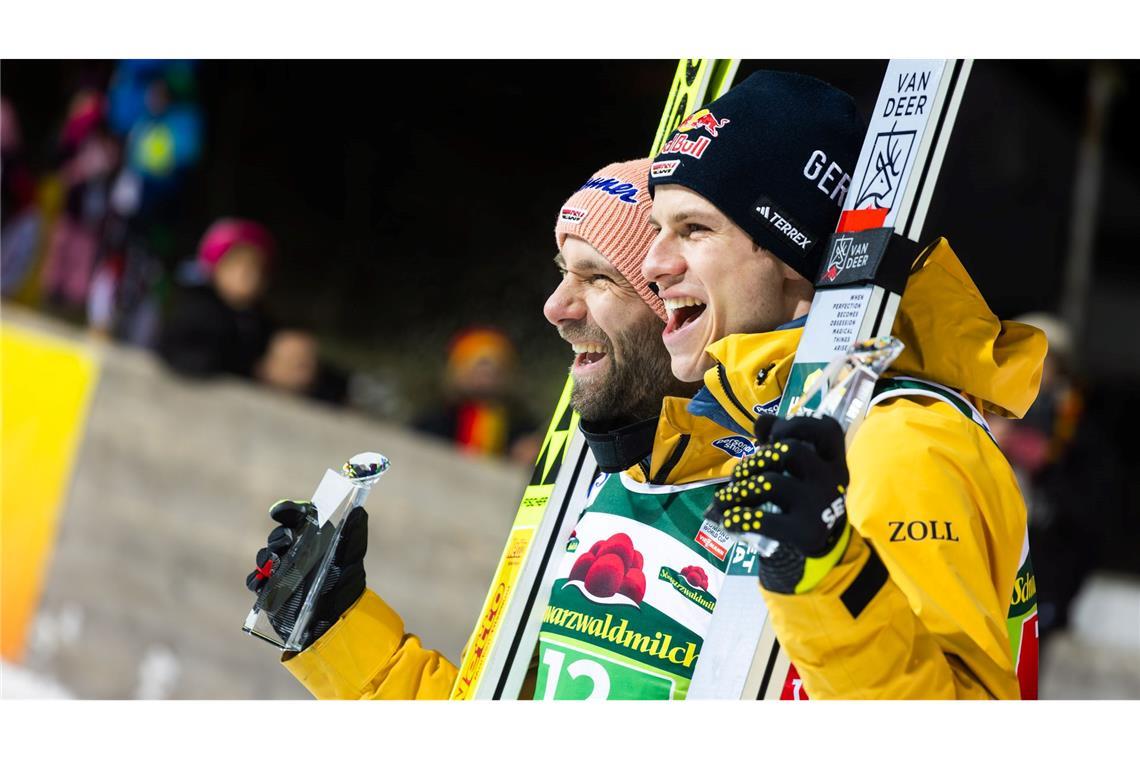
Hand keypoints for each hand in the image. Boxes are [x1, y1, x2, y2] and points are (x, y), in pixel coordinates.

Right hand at [246, 500, 367, 649]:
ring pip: (264, 556)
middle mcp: (295, 551)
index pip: (296, 517)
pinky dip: (256, 579)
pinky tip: (263, 582)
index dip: (288, 511)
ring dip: (266, 557)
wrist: (336, 618)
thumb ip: (354, 533)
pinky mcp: (270, 589)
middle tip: (285, 540)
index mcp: (313, 538)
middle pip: (278, 536)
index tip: (279, 511)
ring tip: (276, 562)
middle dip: (278, 536)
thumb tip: (356, 510)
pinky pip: (255, 580)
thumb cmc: (345, 583)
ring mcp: (281, 570)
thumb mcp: (353, 556)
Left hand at [705, 415, 850, 593]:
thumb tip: (761, 420)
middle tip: (740, 473)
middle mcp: (832, 479)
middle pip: (791, 450)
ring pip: (772, 482)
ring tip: (725, 498)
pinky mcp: (806, 532)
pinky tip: (729, 520)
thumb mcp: (802, 466)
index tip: (772, 437)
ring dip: (740, 488)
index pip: (827, 429)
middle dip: (757, 458)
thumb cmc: (805, 492)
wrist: (826, 542)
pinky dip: (741, 518)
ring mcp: (820, 506)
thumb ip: (782, 438)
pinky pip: (766, 520)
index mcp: (834, 459)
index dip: (795, 424)